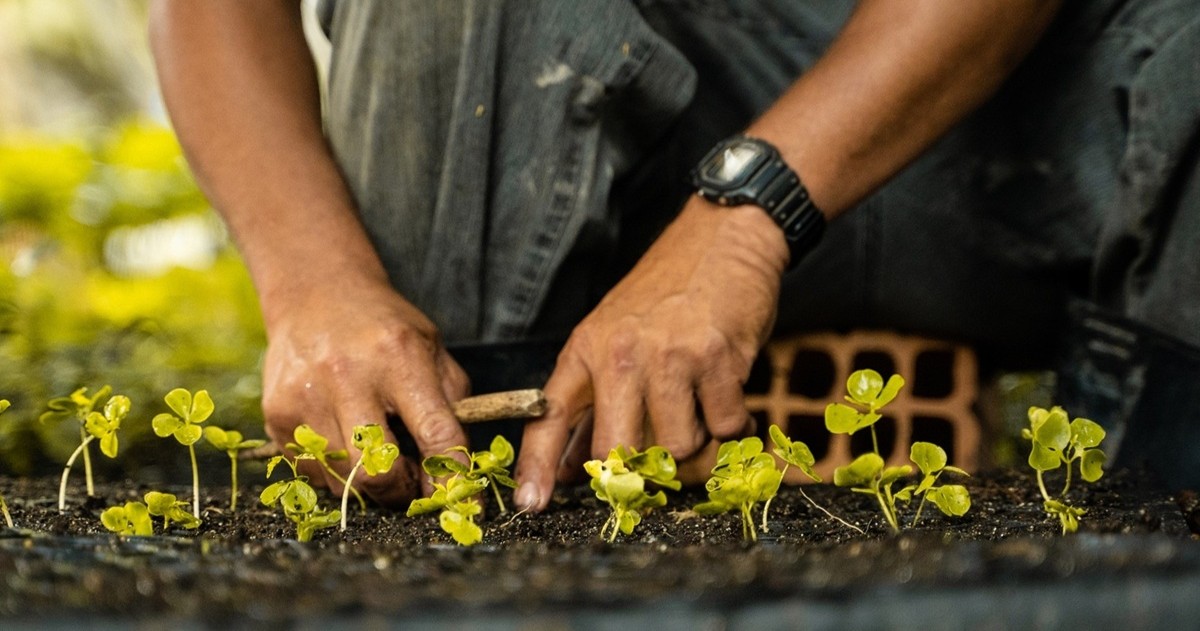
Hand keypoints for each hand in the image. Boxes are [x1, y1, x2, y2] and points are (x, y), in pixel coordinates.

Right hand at [260, 274, 469, 505]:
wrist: (316, 294)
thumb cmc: (384, 328)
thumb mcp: (432, 349)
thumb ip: (452, 404)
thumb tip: (459, 469)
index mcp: (400, 357)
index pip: (436, 433)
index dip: (452, 476)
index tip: (462, 500)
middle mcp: (348, 377)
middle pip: (377, 471)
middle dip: (402, 491)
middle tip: (412, 483)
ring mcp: (305, 397)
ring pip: (343, 479)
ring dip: (368, 482)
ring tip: (378, 453)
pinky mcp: (277, 414)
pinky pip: (313, 473)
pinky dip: (336, 473)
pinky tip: (344, 442)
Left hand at [514, 198, 789, 510]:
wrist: (722, 238)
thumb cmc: (667, 293)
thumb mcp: (613, 334)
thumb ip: (594, 400)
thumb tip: (574, 466)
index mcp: (586, 350)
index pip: (550, 417)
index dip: (537, 465)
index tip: (529, 504)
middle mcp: (621, 356)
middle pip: (618, 452)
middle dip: (640, 472)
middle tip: (658, 463)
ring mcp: (670, 358)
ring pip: (677, 449)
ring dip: (695, 442)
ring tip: (698, 407)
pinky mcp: (718, 359)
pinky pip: (725, 427)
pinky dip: (732, 422)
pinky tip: (726, 391)